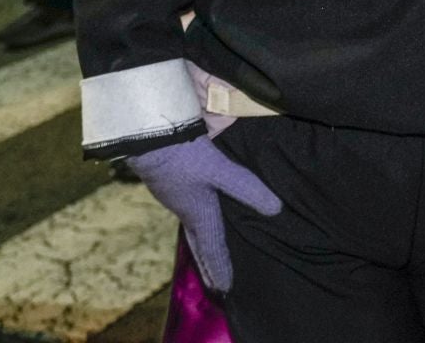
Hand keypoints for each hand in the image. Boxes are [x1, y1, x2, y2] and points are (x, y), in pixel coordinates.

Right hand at [129, 138, 281, 291]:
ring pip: (191, 226)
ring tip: (207, 251)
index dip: (220, 268)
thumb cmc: (184, 157)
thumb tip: (276, 210)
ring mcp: (175, 196)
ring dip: (199, 242)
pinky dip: (194, 219)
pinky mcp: (169, 180)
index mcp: (197, 214)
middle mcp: (185, 210)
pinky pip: (186, 208)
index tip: (225, 289)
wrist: (147, 136)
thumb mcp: (220, 171)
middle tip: (214, 284)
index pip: (212, 248)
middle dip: (207, 264)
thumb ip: (247, 188)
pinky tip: (197, 209)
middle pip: (198, 244)